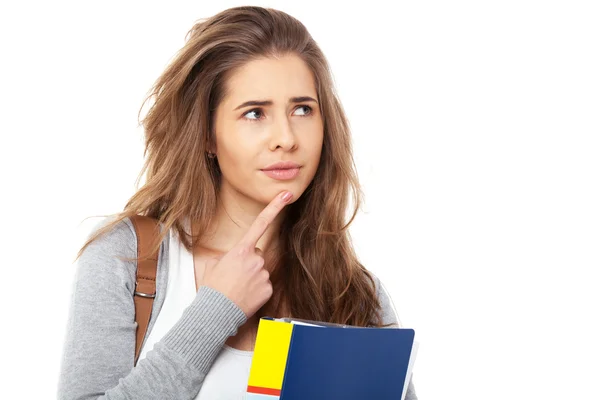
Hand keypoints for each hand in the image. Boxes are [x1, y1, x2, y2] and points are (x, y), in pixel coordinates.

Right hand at [202, 190, 292, 317]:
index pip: (260, 223)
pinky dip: (257, 290)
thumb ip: (225, 257)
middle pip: (257, 254)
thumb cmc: (212, 288)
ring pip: (261, 270)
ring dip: (252, 277)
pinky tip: (246, 296)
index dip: (274, 207)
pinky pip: (265, 285)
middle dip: (249, 262)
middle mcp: (255, 259)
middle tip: (235, 276)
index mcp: (241, 250)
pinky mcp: (268, 289)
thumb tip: (230, 260)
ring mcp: (263, 274)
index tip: (286, 195)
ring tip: (238, 288)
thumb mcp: (213, 266)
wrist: (215, 312)